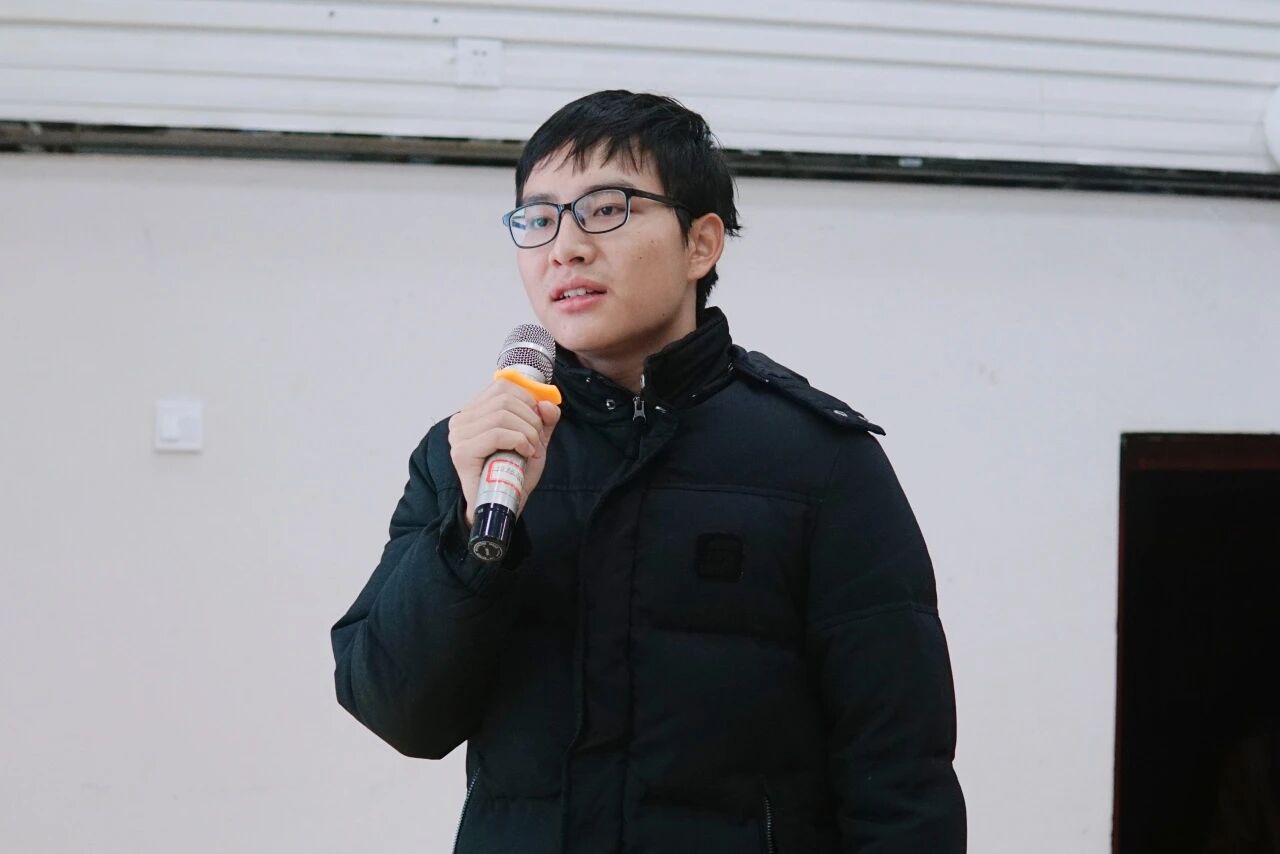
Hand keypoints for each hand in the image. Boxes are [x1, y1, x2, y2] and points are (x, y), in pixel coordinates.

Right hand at [447, 379, 561, 525]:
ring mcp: (459, 435)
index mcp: (474, 412)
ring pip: (502, 414)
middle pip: (505, 399)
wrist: (502, 505)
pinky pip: (497, 433)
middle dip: (531, 419)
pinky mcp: (462, 452)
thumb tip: (546, 403)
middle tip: (537, 442)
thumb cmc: (513, 474)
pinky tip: (525, 453)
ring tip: (531, 449)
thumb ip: (544, 420)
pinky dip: (519, 440)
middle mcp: (461, 420)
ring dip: (527, 432)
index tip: (538, 423)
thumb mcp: (535, 440)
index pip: (503, 386)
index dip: (528, 400)